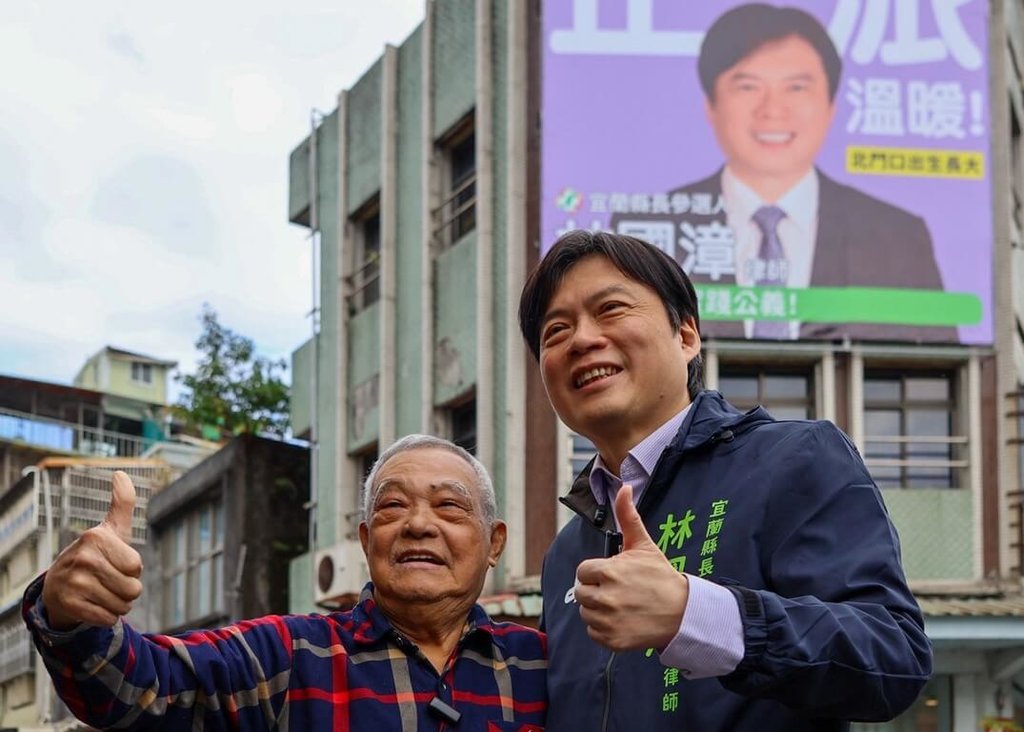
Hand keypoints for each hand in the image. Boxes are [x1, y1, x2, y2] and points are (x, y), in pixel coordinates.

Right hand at [41, 471, 143, 629]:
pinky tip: (92, 606)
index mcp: (96, 537)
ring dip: (118, 604)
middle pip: (133, 589)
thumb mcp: (110, 529)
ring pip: (122, 606)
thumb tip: (120, 473)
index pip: (136, 566)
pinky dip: (106, 617)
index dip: (132, 569)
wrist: (59, 586)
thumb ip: (122, 502)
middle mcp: (83, 558)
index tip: (115, 562)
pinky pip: (107, 619)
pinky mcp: (69, 606)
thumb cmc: (95, 555)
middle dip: (127, 590)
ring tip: (100, 593)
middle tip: (108, 581)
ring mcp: (73, 583)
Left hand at [574, 484, 688, 651]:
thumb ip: (628, 516)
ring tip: (621, 605)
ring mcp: (609, 621)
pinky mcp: (613, 641)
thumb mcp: (643, 545)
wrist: (683, 612)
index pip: (582, 572)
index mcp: (609, 571)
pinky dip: (603, 629)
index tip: (613, 574)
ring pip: (586, 613)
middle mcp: (605, 598)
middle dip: (596, 590)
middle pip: (581, 593)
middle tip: (618, 591)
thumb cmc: (660, 576)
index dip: (596, 572)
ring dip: (598, 610)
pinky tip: (622, 621)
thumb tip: (624, 487)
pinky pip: (593, 633)